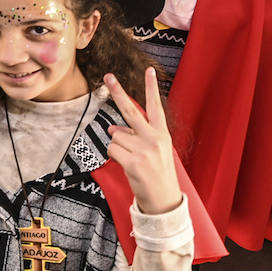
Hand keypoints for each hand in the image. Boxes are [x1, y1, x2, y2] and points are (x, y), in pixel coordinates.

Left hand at [104, 68, 181, 215]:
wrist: (163, 200)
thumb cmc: (157, 173)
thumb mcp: (152, 151)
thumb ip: (134, 136)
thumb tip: (111, 128)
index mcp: (161, 134)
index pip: (156, 106)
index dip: (152, 88)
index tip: (150, 70)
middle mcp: (154, 138)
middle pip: (131, 111)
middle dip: (118, 92)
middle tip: (108, 76)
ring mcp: (144, 150)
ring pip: (115, 135)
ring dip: (118, 146)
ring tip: (132, 160)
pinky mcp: (133, 162)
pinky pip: (112, 149)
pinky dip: (114, 156)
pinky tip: (127, 165)